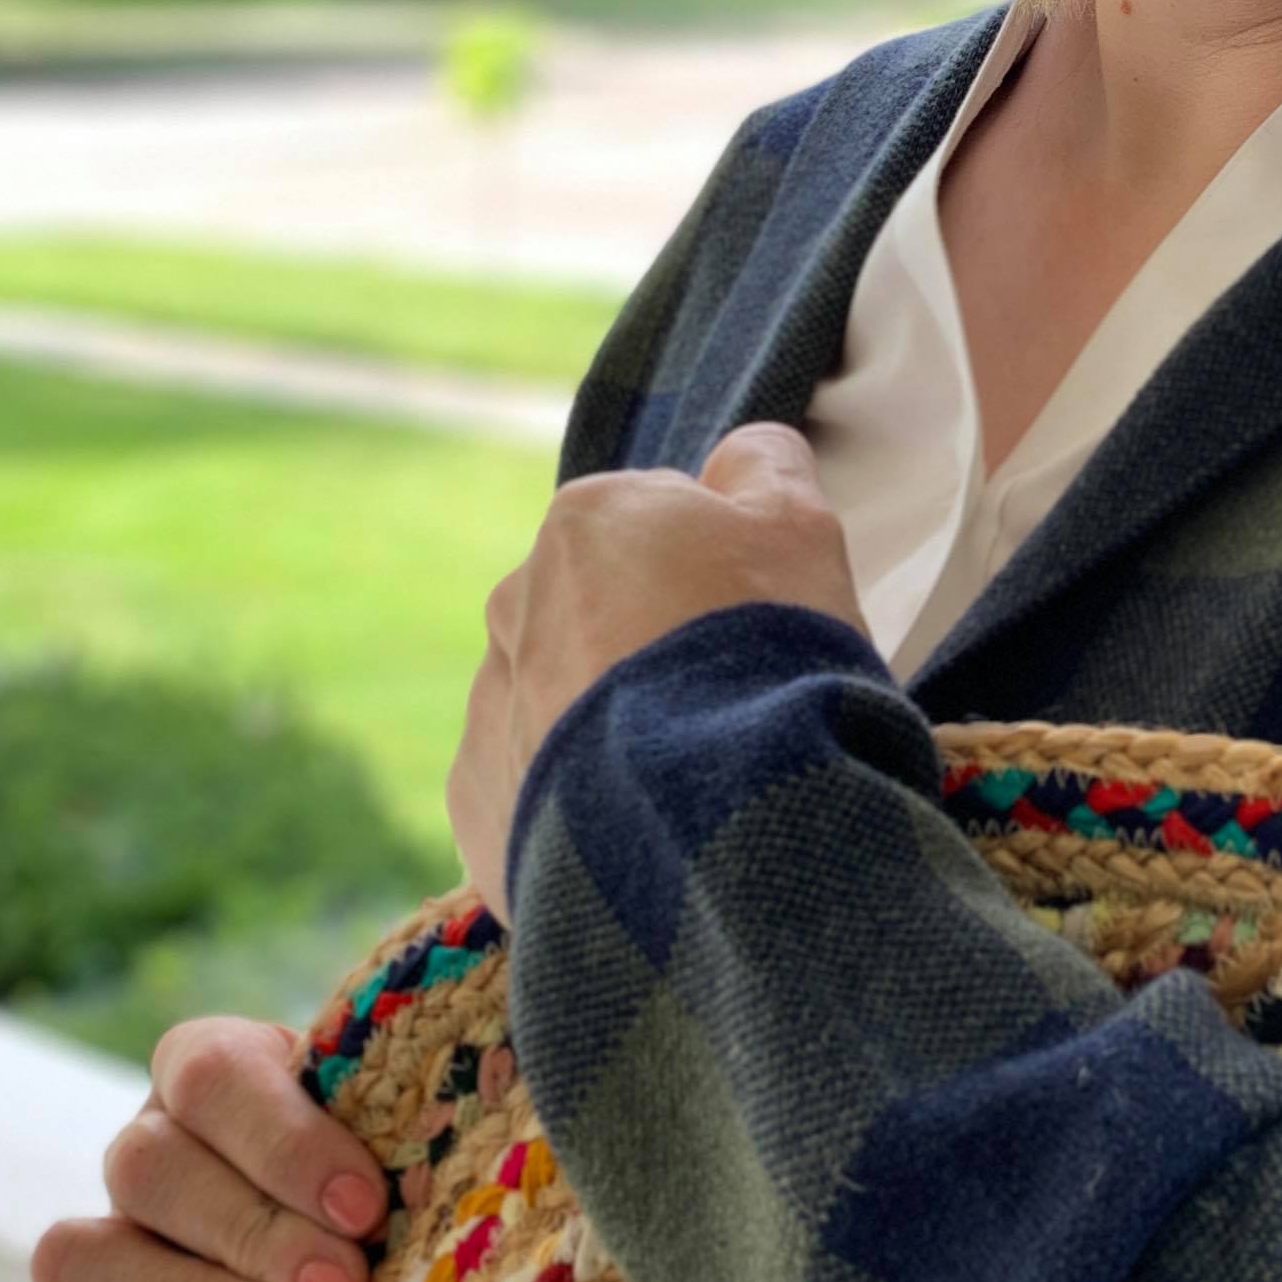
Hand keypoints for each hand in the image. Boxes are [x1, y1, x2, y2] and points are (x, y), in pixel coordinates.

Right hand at [0, 1013, 390, 1281]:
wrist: (364, 1249)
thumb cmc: (396, 1175)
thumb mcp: (402, 1131)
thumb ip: (408, 1120)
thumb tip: (462, 1135)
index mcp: (217, 1073)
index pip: (210, 1076)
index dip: (281, 1139)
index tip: (364, 1205)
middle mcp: (149, 1151)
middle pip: (146, 1168)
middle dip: (251, 1233)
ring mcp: (106, 1246)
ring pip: (76, 1255)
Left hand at [444, 419, 865, 910]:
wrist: (715, 821)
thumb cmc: (763, 654)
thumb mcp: (800, 528)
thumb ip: (765, 468)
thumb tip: (741, 455)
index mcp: (584, 523)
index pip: (658, 531)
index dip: (718, 578)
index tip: (757, 628)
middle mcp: (514, 604)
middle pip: (600, 614)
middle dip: (651, 649)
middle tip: (727, 706)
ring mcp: (489, 708)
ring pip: (564, 704)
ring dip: (614, 729)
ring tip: (686, 781)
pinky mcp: (481, 803)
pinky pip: (537, 791)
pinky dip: (583, 806)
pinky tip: (642, 826)